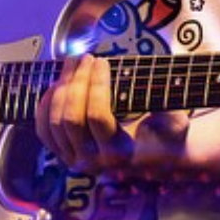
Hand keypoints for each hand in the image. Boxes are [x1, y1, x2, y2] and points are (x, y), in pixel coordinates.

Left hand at [35, 54, 189, 175]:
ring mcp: (74, 159)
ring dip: (61, 88)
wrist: (153, 153)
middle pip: (71, 117)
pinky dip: (45, 106)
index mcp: (119, 154)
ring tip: (72, 63)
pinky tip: (56, 84)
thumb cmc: (164, 133)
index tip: (103, 61)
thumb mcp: (175, 122)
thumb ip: (172, 113)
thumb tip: (164, 102)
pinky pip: (43, 131)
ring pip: (55, 122)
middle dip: (76, 82)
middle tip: (86, 57)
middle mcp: (93, 162)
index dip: (97, 85)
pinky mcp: (63, 154)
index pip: (97, 116)